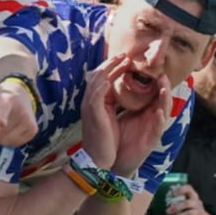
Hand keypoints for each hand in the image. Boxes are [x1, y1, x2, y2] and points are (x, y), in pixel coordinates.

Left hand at [0, 79, 38, 147]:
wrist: (19, 94)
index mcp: (6, 99)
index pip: (4, 110)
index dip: (2, 117)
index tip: (1, 122)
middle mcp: (21, 110)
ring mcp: (29, 121)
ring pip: (5, 141)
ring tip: (3, 123)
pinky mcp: (33, 130)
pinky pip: (14, 144)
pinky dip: (8, 139)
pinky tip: (11, 128)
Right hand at [79, 54, 128, 169]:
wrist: (97, 160)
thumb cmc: (105, 140)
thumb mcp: (108, 116)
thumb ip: (111, 102)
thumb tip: (117, 90)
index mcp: (96, 101)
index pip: (102, 78)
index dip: (113, 67)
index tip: (126, 59)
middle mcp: (90, 101)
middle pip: (98, 75)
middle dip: (111, 63)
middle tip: (125, 54)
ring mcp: (90, 107)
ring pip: (96, 82)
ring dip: (108, 69)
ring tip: (120, 60)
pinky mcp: (92, 115)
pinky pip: (94, 97)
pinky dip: (100, 87)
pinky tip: (108, 80)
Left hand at [112, 73, 171, 176]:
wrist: (113, 161)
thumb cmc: (119, 136)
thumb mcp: (121, 113)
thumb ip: (124, 99)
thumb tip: (118, 79)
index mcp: (145, 111)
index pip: (154, 93)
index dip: (156, 81)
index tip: (154, 68)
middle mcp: (152, 119)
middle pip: (162, 100)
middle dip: (164, 87)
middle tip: (163, 74)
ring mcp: (152, 130)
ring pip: (163, 112)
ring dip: (165, 100)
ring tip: (164, 88)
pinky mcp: (150, 141)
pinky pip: (157, 130)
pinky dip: (159, 121)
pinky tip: (159, 114)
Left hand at [166, 184, 210, 214]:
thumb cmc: (191, 208)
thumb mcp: (187, 201)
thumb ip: (178, 198)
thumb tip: (158, 197)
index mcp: (193, 196)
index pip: (189, 188)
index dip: (182, 189)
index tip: (173, 193)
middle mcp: (197, 203)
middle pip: (187, 203)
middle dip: (176, 207)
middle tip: (167, 211)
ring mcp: (200, 212)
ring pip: (189, 213)